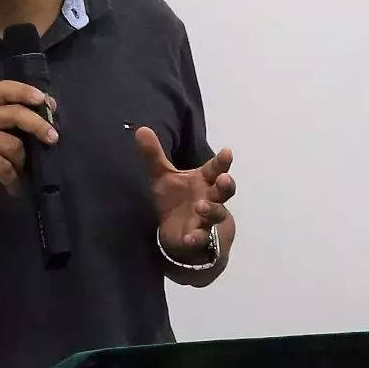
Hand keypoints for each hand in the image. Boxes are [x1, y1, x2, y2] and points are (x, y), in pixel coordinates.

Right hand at [0, 81, 57, 208]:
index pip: (4, 88)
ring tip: (19, 174)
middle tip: (53, 139)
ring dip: (22, 163)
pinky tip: (13, 188)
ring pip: (13, 144)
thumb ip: (24, 123)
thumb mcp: (6, 138)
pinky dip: (12, 179)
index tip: (43, 100)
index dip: (25, 91)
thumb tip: (51, 107)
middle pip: (14, 113)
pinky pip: (4, 165)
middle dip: (37, 125)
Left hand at [134, 127, 235, 261]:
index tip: (227, 151)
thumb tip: (141, 129)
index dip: (222, 161)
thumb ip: (154, 155)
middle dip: (225, 185)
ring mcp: (207, 219)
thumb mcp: (162, 176)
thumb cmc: (177, 199)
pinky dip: (197, 238)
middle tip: (223, 179)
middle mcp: (210, 198)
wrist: (180, 232)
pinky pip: (201, 238)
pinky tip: (190, 237)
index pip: (215, 168)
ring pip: (216, 214)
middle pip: (224, 191)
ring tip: (202, 205)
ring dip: (212, 210)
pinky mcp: (200, 238)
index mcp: (204, 180)